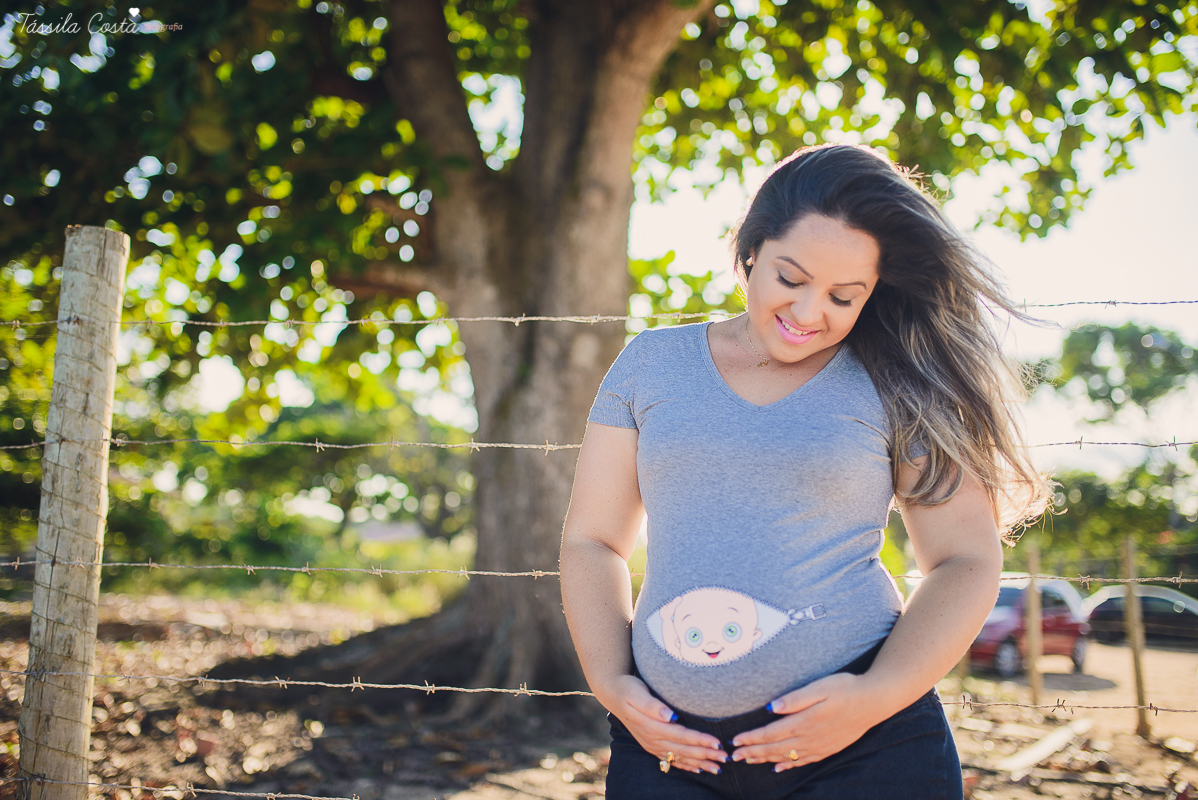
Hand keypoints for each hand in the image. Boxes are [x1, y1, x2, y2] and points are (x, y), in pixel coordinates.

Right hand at [603, 674, 726, 773]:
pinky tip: (698, 769)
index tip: (717, 742)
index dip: (700, 740)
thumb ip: (653, 705)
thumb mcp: (637, 692)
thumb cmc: (628, 688)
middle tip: (726, 757)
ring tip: (718, 767)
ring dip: (699, 763)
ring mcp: (651, 744)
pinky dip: (686, 765)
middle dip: (705, 754)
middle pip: (683, 749)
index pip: (681, 735)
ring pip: (679, 757)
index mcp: (651, 726)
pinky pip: (670, 760)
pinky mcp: (651, 745)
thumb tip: (670, 716)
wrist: (612, 692)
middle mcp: (652, 739)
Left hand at [730, 672, 887, 770]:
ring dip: (766, 759)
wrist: (874, 701)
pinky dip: (789, 766)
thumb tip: (771, 707)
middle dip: (752, 752)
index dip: (752, 738)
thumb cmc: (846, 688)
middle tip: (733, 757)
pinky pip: (804, 762)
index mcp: (805, 721)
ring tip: (749, 761)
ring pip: (787, 757)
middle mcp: (811, 738)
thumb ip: (795, 698)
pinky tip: (779, 768)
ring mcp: (820, 746)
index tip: (735, 741)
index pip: (771, 733)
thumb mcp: (820, 687)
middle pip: (775, 748)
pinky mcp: (828, 749)